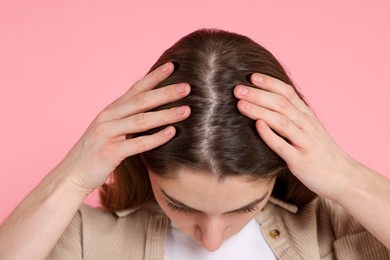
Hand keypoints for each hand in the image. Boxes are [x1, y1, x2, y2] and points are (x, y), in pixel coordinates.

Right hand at [57, 62, 190, 193]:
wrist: (73, 174)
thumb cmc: (97, 151)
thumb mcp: (111, 128)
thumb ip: (128, 117)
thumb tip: (153, 106)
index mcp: (111, 110)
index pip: (136, 89)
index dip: (154, 76)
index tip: (172, 66)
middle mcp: (109, 117)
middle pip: (141, 101)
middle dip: (165, 92)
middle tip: (187, 87)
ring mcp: (107, 134)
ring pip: (141, 120)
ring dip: (166, 114)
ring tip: (187, 110)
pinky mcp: (109, 152)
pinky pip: (137, 144)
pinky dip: (156, 138)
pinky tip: (172, 133)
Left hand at [233, 74, 355, 199]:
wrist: (344, 177)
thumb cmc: (320, 152)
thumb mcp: (310, 129)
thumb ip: (293, 116)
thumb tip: (268, 103)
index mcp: (307, 116)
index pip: (288, 93)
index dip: (270, 83)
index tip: (252, 76)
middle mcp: (307, 125)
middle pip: (281, 104)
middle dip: (258, 94)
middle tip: (237, 89)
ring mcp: (305, 142)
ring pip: (281, 121)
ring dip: (260, 110)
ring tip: (241, 104)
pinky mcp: (301, 161)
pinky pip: (283, 146)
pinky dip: (270, 135)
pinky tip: (258, 126)